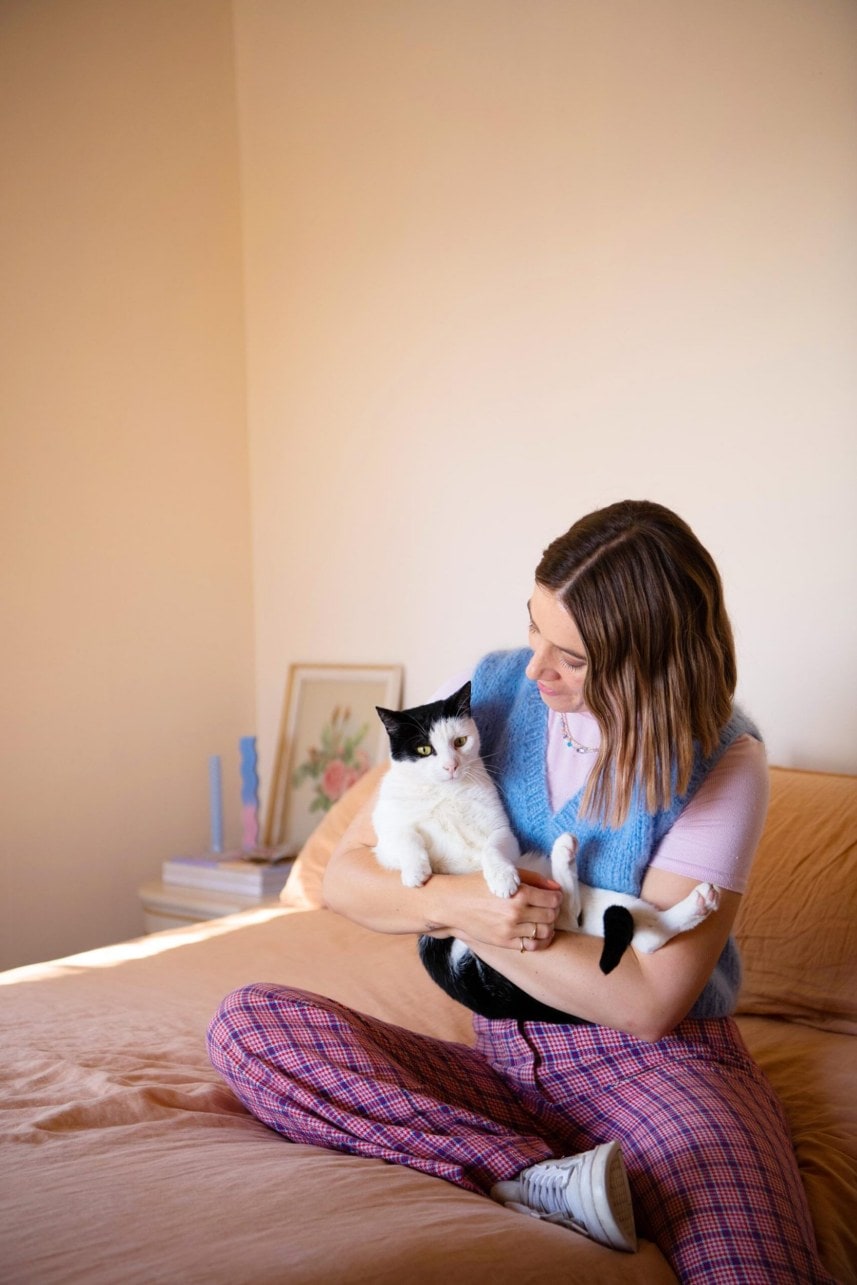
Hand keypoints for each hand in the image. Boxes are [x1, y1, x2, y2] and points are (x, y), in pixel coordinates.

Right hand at [435, 866, 562, 952]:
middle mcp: (516, 912)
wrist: (453, 903)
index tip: (552, 896)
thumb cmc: (478, 885)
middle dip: (553, 910)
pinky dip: (541, 941)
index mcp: (518, 893)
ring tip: (542, 920)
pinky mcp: (504, 942)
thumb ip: (533, 878)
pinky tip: (538, 934)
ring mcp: (510, 929)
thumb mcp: (504, 874)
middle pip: (551, 915)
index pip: (553, 899)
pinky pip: (531, 946)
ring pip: (545, 932)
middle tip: (547, 907)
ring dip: (548, 926)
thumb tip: (556, 887)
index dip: (556, 897)